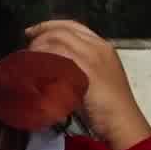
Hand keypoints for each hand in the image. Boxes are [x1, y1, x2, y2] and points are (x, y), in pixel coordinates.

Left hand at [24, 19, 150, 149]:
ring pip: (59, 40)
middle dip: (40, 35)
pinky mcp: (86, 69)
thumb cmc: (110, 108)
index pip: (72, 26)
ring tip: (29, 60)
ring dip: (40, 48)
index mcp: (103, 47)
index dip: (49, 25)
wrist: (123, 123)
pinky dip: (45, 58)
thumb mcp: (97, 80)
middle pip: (63, 30)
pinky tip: (36, 68)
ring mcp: (93, 57)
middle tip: (27, 49)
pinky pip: (59, 55)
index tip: (31, 32)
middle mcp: (99, 47)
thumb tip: (53, 65)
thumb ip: (79, 68)